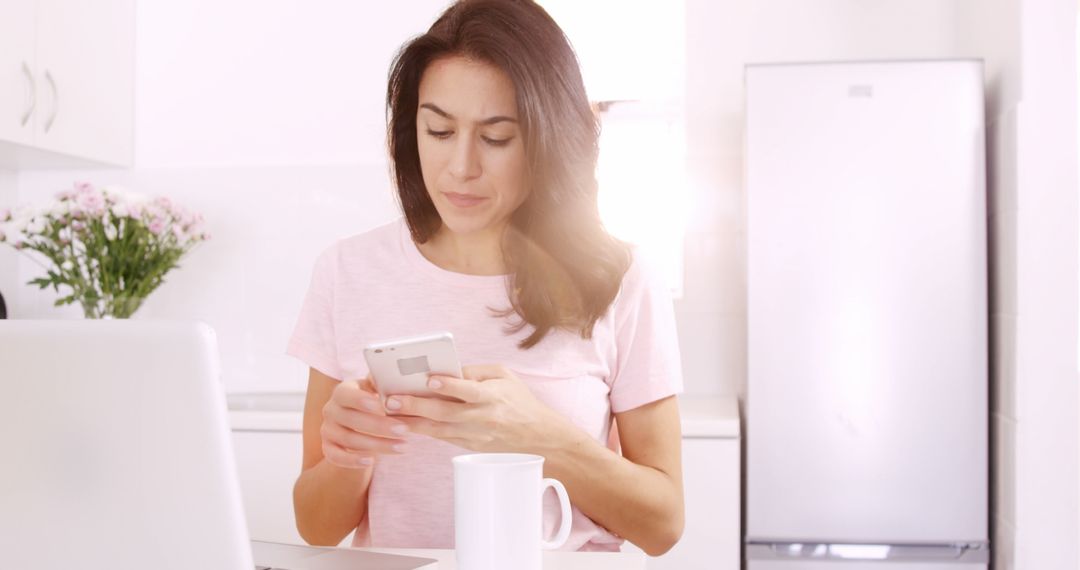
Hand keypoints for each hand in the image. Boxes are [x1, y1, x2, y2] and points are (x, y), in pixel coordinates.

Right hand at [320, 376, 410, 468]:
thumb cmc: (375, 401)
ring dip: (377, 445)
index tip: (382, 407)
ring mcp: (327, 430)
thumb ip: (383, 384)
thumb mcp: (378, 389)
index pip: (346, 395)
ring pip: (349, 439)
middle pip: (351, 419)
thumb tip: (395, 376)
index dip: (361, 400)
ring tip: (402, 446)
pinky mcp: (328, 448)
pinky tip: (372, 462)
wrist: (360, 423)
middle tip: (404, 430)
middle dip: (379, 426)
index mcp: (342, 392)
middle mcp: (331, 410)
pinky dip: (353, 461)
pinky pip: (337, 457)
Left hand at [385, 365, 571, 453]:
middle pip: (445, 412)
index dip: (450, 385)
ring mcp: (474, 435)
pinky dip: (423, 430)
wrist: (537, 437)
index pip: (469, 390)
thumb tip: (447, 370)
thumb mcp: (505, 376)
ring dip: (412, 422)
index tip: (430, 379)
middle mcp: (482, 417)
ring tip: (390, 414)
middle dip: (417, 406)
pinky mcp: (469, 446)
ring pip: (438, 429)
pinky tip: (405, 423)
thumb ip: (476, 371)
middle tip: (393, 400)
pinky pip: (442, 437)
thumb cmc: (520, 401)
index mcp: (493, 396)